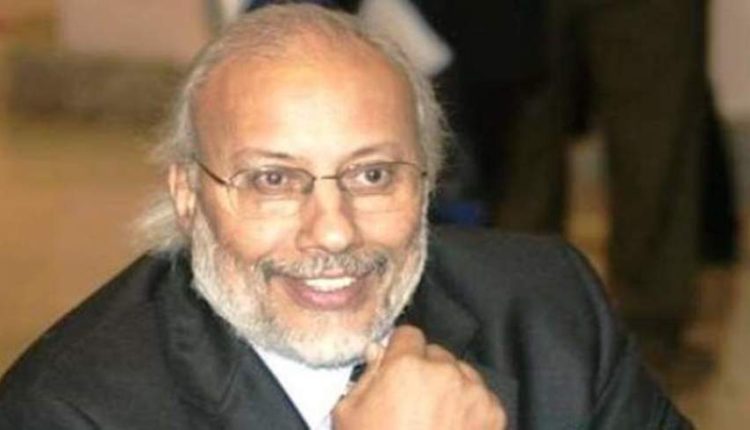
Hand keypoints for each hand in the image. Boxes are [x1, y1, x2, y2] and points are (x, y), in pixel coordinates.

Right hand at [333, 325, 505, 429]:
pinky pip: (482, 396)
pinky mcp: (494, 414)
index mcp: (406, 365)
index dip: (400, 351)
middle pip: (436, 353)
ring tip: (436, 417)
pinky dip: (470, 408)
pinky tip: (454, 429)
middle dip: (426, 370)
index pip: (408, 334)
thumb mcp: (349, 415)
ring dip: (450, 386)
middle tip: (414, 400)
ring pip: (461, 373)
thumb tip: (377, 352)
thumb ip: (365, 377)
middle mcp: (445, 371)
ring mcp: (474, 392)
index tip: (397, 368)